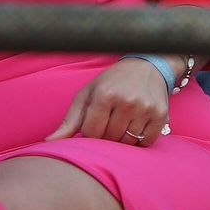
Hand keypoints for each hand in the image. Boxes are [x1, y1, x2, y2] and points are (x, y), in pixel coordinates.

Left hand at [47, 57, 169, 143]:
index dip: (90, 133)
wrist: (147, 66)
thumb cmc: (111, 82)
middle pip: (110, 139)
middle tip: (109, 122)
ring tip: (122, 123)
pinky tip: (136, 126)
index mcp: (104, 95)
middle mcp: (127, 102)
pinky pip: (146, 142)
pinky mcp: (161, 115)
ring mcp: (146, 109)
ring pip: (128, 142)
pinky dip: (140, 140)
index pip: (91, 133)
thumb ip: (69, 121)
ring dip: (123, 139)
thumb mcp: (87, 95)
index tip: (94, 123)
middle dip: (106, 136)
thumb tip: (48, 143)